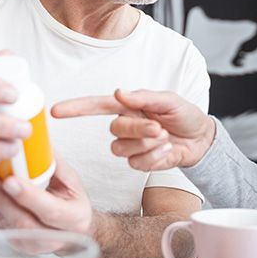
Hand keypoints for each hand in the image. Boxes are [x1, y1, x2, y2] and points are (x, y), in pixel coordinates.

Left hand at [0, 158, 92, 237]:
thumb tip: (34, 141)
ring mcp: (30, 244)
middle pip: (22, 221)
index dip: (29, 196)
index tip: (11, 180)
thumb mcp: (72, 182)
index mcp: (73, 219)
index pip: (50, 211)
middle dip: (2, 198)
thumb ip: (54, 164)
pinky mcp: (15, 242)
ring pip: (7, 223)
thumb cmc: (72, 202)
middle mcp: (52, 239)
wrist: (72, 230)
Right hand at [51, 89, 215, 170]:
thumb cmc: (184, 114)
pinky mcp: (139, 161)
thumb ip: (144, 97)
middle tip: (159, 129)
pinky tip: (167, 151)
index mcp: (129, 106)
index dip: (75, 108)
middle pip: (115, 130)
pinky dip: (155, 159)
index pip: (96, 106)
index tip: (56, 111)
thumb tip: (120, 93)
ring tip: (165, 139)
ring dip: (147, 146)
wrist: (201, 139)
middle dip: (139, 130)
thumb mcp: (169, 101)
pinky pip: (136, 164)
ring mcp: (131, 144)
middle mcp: (126, 124)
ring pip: (122, 150)